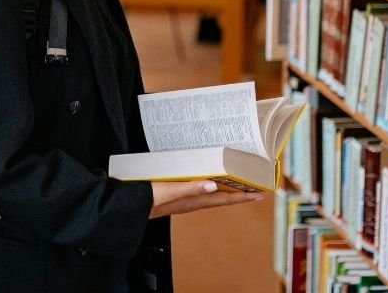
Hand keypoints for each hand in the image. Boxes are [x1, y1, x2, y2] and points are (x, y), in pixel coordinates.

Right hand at [148, 180, 262, 218]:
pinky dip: (209, 185)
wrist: (128, 207)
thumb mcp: (168, 191)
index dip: (242, 197)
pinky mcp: (175, 195)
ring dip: (226, 189)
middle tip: (254, 187)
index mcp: (193, 201)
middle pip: (222, 198)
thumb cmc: (146, 199)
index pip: (224, 199)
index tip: (260, 194)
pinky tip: (207, 179)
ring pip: (212, 195)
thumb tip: (214, 185)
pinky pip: (199, 191)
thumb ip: (190, 188)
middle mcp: (191, 202)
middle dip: (239, 193)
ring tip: (238, 183)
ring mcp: (184, 200)